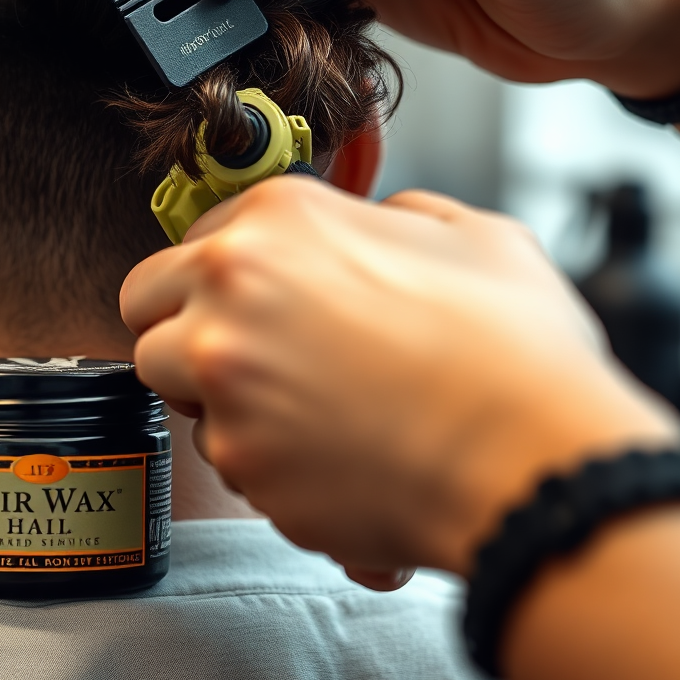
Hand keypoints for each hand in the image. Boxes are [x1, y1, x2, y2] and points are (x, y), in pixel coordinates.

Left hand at [120, 178, 679, 576]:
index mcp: (278, 218)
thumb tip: (380, 225)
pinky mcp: (240, 460)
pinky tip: (326, 456)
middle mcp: (231, 288)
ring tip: (295, 408)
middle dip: (182, 327)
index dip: (220, 274)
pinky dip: (263, 463)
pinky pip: (225, 460)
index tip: (244, 298)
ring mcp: (226, 376)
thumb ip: (399, 216)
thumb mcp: (468, 234)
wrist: (532, 456)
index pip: (192, 241)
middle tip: (238, 350)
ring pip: (172, 387)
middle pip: (147, 307)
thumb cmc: (510, 346)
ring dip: (216, 398)